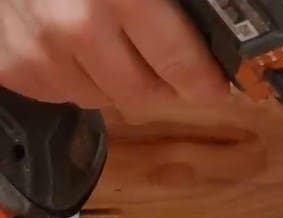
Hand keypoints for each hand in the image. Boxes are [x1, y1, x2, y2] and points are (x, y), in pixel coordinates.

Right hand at [0, 0, 227, 108]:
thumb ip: (170, 2)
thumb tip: (216, 26)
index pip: (183, 64)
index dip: (207, 80)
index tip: (216, 84)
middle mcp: (79, 27)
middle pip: (146, 92)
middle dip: (164, 83)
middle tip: (166, 63)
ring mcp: (40, 52)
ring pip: (104, 98)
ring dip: (115, 79)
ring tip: (107, 41)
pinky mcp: (11, 67)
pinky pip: (63, 93)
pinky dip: (74, 76)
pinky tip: (70, 44)